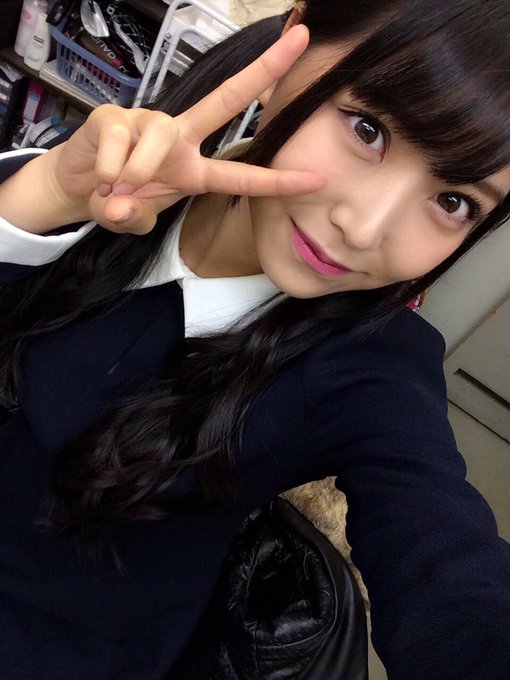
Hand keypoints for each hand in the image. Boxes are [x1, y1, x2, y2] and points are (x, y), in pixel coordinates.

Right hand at [47, 25, 324, 234]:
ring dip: (139, 170)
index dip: (278, 180)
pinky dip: (110, 167)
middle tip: (301, 39)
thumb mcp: (131, 221)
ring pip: (162, 135)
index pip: (242, 175)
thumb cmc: (116, 200)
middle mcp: (179, 138)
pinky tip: (101, 175)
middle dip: (264, 70)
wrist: (77, 186)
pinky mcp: (115, 116)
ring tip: (116, 187)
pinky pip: (120, 139)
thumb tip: (120, 207)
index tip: (318, 179)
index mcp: (194, 169)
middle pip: (227, 99)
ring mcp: (149, 123)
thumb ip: (132, 220)